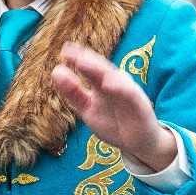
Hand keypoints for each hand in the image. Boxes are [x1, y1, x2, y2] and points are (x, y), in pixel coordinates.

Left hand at [52, 42, 175, 171]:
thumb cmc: (112, 124)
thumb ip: (73, 92)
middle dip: (85, 59)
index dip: (77, 57)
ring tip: (81, 62)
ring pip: (113, 77)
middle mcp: (114, 83)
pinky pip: (129, 94)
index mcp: (100, 83)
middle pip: (99, 67)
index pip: (88, 67)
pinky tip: (107, 84)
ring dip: (98, 69)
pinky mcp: (139, 104)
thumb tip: (56, 71)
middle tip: (69, 51)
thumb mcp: (87, 108)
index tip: (63, 50)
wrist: (137, 145)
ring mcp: (127, 92)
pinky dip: (120, 88)